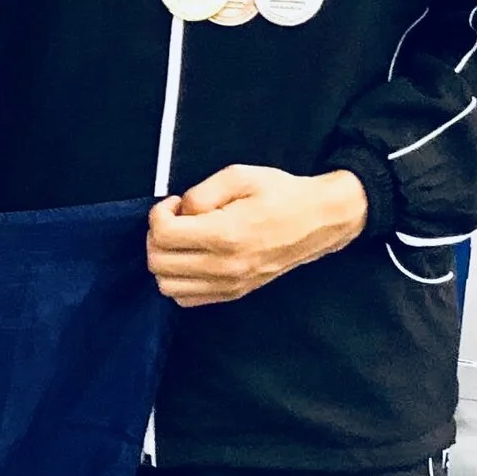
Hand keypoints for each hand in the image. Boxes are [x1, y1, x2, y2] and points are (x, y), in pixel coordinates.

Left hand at [146, 165, 366, 308]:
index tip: (174, 204)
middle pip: (158, 263)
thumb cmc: (281, 194)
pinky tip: (192, 258)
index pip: (163, 235)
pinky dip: (179, 280)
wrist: (319, 221)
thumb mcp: (239, 176)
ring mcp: (230, 285)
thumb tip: (180, 212)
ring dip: (165, 261)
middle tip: (175, 219)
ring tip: (183, 240)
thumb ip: (201, 193)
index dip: (159, 214)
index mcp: (225, 235)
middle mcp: (224, 267)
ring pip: (167, 286)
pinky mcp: (235, 294)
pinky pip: (187, 299)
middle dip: (156, 237)